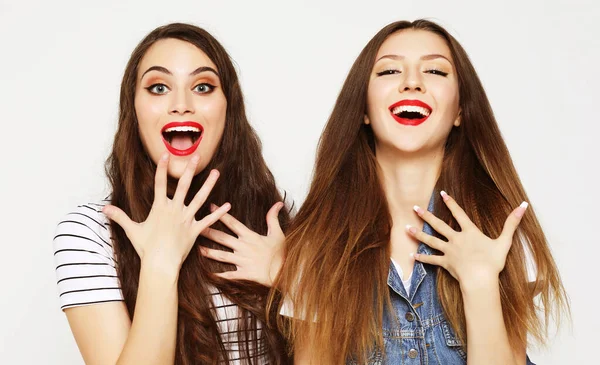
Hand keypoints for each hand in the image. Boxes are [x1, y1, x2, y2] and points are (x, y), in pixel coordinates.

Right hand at [102, 153, 231, 270]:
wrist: (160, 264)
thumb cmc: (146, 248)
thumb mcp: (132, 230)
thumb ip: (120, 217)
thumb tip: (103, 209)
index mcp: (160, 208)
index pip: (160, 183)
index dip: (163, 168)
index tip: (166, 155)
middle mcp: (175, 210)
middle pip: (184, 185)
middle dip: (189, 169)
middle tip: (196, 155)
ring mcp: (187, 219)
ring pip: (200, 198)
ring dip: (209, 185)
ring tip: (217, 172)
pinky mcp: (195, 230)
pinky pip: (209, 220)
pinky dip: (219, 213)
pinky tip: (228, 205)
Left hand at [199, 202, 285, 285]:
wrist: (285, 273)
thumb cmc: (282, 254)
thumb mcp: (278, 234)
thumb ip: (273, 218)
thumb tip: (277, 203)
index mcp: (250, 237)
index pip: (233, 223)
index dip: (221, 215)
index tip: (210, 207)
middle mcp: (243, 248)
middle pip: (222, 238)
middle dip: (208, 232)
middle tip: (195, 227)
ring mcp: (242, 261)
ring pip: (221, 256)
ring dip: (208, 252)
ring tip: (196, 248)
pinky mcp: (243, 274)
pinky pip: (228, 275)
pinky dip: (217, 276)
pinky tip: (207, 274)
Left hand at [408, 191, 527, 289]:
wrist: (480, 279)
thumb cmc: (493, 262)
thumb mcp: (505, 241)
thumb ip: (512, 223)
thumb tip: (524, 205)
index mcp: (470, 232)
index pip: (459, 214)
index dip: (450, 203)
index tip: (441, 194)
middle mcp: (456, 239)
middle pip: (438, 225)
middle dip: (426, 215)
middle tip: (414, 208)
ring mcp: (449, 251)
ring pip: (430, 241)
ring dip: (418, 234)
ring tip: (406, 228)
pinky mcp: (445, 263)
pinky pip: (432, 260)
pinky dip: (422, 259)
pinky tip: (413, 256)